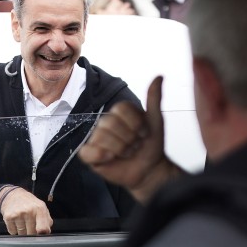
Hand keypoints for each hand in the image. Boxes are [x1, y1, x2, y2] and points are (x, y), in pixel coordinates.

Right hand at [0, 187, 52, 234]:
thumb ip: (47, 221)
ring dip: (22, 231)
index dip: (42, 234)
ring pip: (22, 234)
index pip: (43, 228)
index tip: (40, 233)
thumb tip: (46, 233)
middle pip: (32, 233)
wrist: (12, 195)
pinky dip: (14, 230)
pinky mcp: (8, 217)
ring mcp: (18, 214)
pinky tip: (15, 222)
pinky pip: (13, 232)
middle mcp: (29, 211)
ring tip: (22, 222)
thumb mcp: (41, 207)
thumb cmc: (29, 203)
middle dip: (31, 232)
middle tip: (30, 224)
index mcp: (39, 209)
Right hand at [79, 76, 181, 202]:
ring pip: (101, 137)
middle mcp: (105, 124)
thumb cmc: (151, 145)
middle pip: (110, 123)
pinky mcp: (91, 156)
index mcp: (118, 114)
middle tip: (136, 145)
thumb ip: (154, 98)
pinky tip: (112, 158)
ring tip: (128, 154)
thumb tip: (159, 76)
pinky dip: (100, 155)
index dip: (135, 123)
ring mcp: (97, 139)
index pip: (120, 109)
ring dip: (121, 149)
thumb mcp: (156, 120)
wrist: (150, 169)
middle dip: (129, 138)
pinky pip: (87, 151)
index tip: (144, 133)